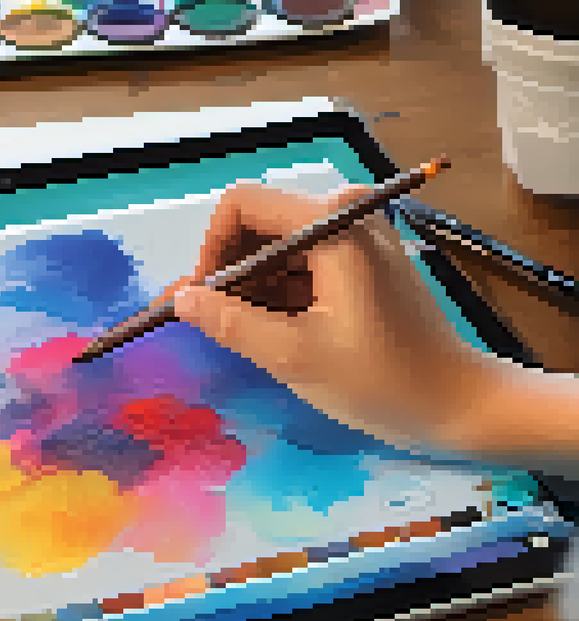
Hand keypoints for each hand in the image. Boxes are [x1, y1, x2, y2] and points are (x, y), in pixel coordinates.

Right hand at [167, 181, 493, 454]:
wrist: (454, 402)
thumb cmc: (379, 380)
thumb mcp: (292, 355)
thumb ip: (230, 322)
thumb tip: (179, 300)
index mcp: (332, 225)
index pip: (241, 205)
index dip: (211, 250)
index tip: (205, 300)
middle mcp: (344, 213)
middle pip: (256, 224)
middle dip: (225, 271)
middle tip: (209, 322)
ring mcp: (356, 234)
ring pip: (273, 246)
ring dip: (249, 286)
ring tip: (241, 333)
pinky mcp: (361, 258)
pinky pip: (298, 261)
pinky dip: (275, 292)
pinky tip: (271, 330)